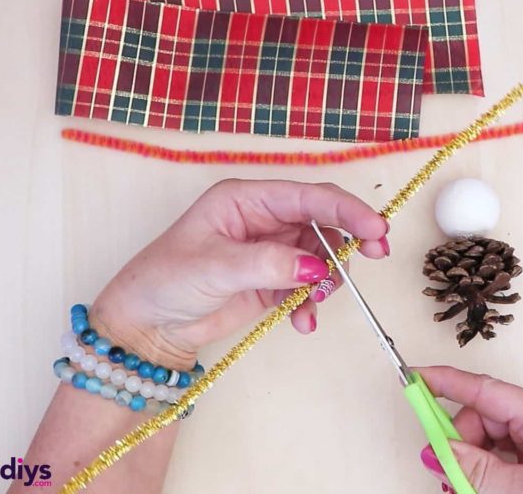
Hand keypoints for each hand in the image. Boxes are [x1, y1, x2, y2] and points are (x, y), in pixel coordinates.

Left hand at [89, 179, 389, 369]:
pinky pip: (309, 285)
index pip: (307, 196)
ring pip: (322, 256)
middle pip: (323, 221)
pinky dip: (313, 302)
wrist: (146, 327)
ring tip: (314, 302)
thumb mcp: (215, 268)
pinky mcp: (273, 280)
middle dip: (350, 239)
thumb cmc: (165, 281)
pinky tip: (303, 321)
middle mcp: (264, 220)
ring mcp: (271, 251)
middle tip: (376, 255)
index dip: (346, 208)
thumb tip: (316, 266)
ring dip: (329, 279)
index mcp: (246, 200)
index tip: (375, 228)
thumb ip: (269, 264)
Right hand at [416, 366, 522, 493]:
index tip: (414, 378)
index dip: (446, 382)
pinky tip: (484, 493)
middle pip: (482, 421)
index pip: (486, 390)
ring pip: (487, 445)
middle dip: (459, 447)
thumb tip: (440, 449)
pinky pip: (500, 462)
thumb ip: (478, 469)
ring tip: (470, 492)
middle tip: (450, 478)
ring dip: (471, 469)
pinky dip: (485, 478)